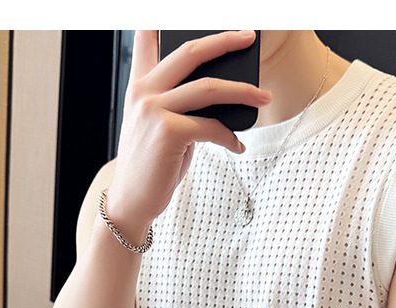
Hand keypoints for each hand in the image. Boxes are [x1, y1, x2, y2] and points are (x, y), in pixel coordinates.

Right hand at [105, 30, 270, 237]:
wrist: (131, 201)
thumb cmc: (151, 165)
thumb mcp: (159, 127)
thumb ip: (178, 103)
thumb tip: (220, 94)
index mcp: (139, 86)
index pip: (146, 39)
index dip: (160, 20)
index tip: (186, 10)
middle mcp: (143, 91)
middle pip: (190, 51)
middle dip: (224, 40)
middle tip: (248, 37)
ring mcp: (154, 110)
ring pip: (208, 88)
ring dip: (243, 91)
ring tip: (264, 97)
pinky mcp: (168, 132)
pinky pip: (212, 126)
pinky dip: (230, 137)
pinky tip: (238, 146)